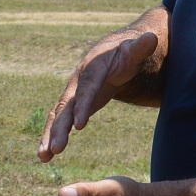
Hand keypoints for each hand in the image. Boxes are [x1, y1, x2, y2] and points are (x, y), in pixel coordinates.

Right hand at [40, 31, 158, 161]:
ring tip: (44, 157)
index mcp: (92, 67)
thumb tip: (151, 38)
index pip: (88, 87)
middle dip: (60, 127)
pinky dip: (52, 137)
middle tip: (56, 148)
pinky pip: (60, 121)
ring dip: (50, 135)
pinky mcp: (73, 105)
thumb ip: (141, 47)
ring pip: (58, 116)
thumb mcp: (135, 50)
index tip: (79, 125)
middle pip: (66, 105)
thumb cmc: (126, 53)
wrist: (112, 53)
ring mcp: (73, 94)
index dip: (83, 105)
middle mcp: (77, 81)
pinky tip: (46, 155)